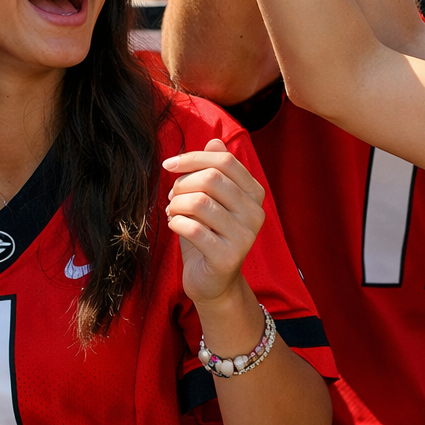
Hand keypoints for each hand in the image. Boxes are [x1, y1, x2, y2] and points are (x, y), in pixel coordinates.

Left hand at [163, 138, 266, 305]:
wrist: (214, 282)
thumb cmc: (209, 235)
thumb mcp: (212, 200)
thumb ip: (215, 172)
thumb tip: (214, 142)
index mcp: (254, 194)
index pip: (224, 161)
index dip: (193, 158)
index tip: (169, 164)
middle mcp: (255, 213)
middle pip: (212, 179)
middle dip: (182, 183)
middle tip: (171, 196)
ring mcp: (244, 236)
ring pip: (199, 202)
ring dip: (176, 204)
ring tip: (172, 212)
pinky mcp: (227, 257)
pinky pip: (192, 228)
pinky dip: (175, 222)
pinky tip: (174, 226)